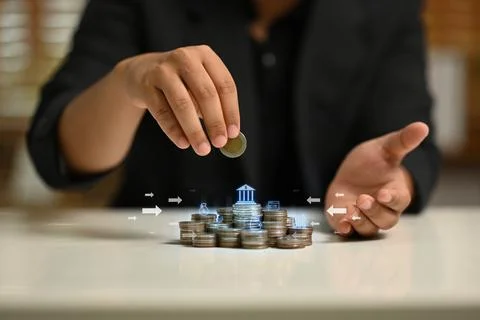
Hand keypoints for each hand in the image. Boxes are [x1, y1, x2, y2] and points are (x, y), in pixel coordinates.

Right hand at [116, 45, 239, 155]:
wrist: (141, 73)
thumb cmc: (181, 84)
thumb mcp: (199, 86)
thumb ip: (214, 108)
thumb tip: (228, 137)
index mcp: (205, 55)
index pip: (225, 85)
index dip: (231, 111)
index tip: (234, 134)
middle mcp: (185, 58)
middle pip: (206, 93)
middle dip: (215, 122)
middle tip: (220, 143)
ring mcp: (163, 70)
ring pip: (183, 103)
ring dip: (195, 130)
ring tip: (203, 149)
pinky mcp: (145, 85)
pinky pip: (162, 112)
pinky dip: (174, 130)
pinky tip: (183, 143)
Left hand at [324, 122, 428, 236]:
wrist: (351, 173)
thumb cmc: (373, 162)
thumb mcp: (386, 148)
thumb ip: (402, 141)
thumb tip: (422, 126)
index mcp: (396, 192)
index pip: (399, 200)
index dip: (392, 199)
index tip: (384, 193)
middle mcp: (383, 210)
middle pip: (385, 220)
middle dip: (374, 211)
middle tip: (363, 199)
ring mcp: (365, 217)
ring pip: (368, 228)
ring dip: (360, 221)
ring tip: (351, 210)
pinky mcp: (348, 221)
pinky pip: (349, 231)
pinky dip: (346, 229)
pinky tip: (342, 224)